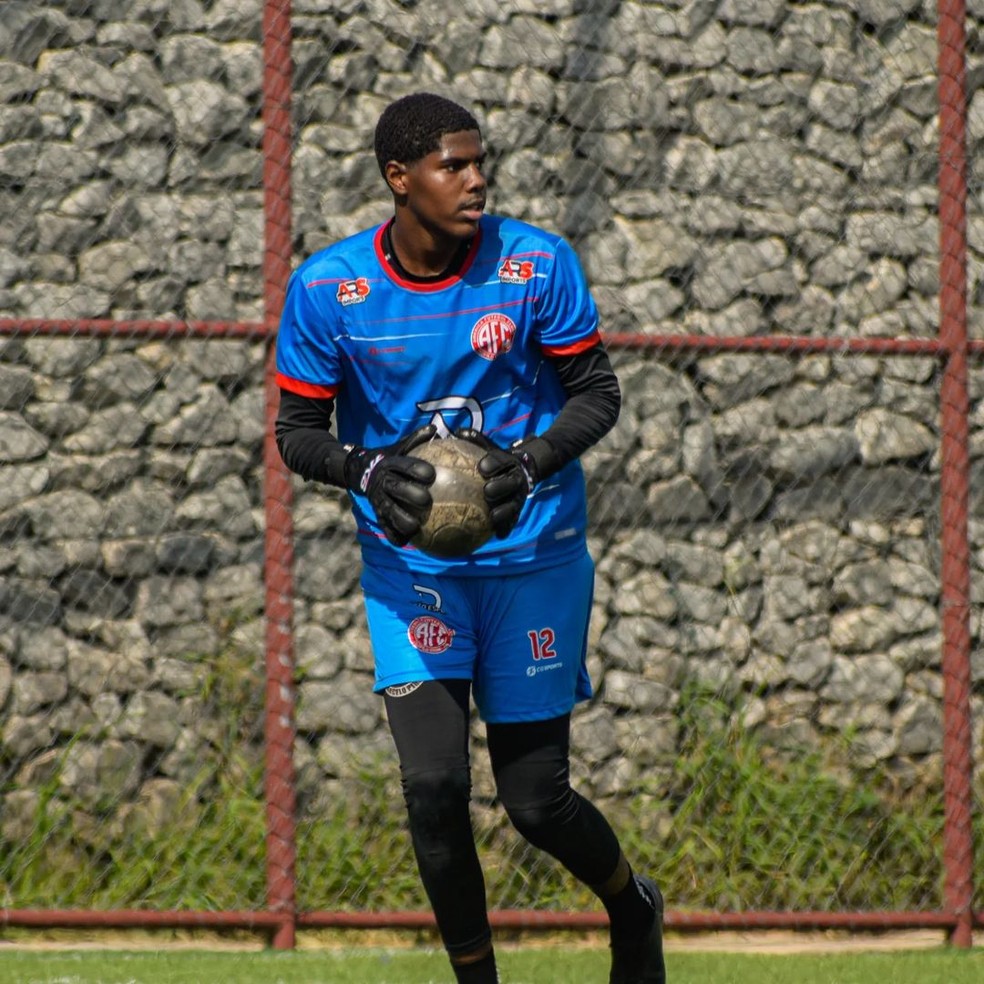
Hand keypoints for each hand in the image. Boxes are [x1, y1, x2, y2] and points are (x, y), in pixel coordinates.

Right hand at [343, 425, 436, 545]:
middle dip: (410, 494)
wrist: (359, 470)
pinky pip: (384, 525)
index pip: (404, 465)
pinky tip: (405, 542)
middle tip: (427, 500)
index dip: (417, 469)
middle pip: (396, 488)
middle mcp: (383, 481)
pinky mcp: (376, 512)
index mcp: (390, 464)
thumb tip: (435, 428)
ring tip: (415, 527)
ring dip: (401, 520)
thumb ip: (416, 439)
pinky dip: (393, 535)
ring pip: (389, 510)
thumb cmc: (389, 458)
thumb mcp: (399, 447)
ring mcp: (378, 498)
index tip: (431, 474)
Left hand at [455, 427, 538, 538]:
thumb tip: (458, 430)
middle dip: (500, 487)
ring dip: (505, 512)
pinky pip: (514, 520)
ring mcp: (519, 496)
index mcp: (509, 462)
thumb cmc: (496, 460)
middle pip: (510, 484)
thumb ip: (475, 440)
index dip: (493, 463)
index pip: (500, 461)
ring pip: (514, 504)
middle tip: (487, 492)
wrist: (523, 470)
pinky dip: (507, 528)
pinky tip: (498, 535)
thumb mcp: (489, 448)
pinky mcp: (519, 511)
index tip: (482, 468)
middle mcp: (516, 480)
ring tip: (493, 518)